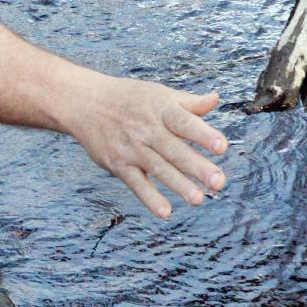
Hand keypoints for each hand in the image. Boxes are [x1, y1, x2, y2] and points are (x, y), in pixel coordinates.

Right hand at [60, 75, 228, 219]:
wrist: (84, 102)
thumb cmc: (128, 98)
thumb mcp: (159, 94)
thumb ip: (189, 103)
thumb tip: (216, 99)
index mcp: (161, 109)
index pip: (185, 122)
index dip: (203, 135)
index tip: (222, 147)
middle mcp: (147, 129)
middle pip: (175, 150)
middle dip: (197, 167)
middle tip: (218, 182)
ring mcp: (131, 148)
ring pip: (158, 168)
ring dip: (179, 185)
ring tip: (198, 200)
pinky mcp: (117, 164)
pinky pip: (136, 183)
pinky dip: (149, 198)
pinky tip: (165, 212)